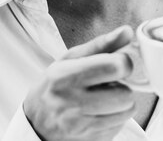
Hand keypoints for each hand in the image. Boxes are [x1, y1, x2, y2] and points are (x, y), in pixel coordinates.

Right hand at [23, 26, 135, 140]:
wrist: (35, 123)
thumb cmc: (53, 86)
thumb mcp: (70, 59)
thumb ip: (101, 44)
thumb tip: (127, 32)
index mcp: (65, 76)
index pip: (115, 66)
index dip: (124, 62)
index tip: (118, 63)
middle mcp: (71, 103)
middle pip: (125, 93)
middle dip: (123, 85)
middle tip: (109, 83)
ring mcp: (80, 126)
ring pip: (126, 111)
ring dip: (121, 102)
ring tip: (104, 97)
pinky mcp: (90, 140)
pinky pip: (120, 125)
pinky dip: (115, 117)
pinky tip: (100, 111)